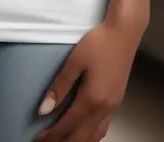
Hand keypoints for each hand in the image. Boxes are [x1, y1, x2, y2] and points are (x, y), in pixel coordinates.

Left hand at [34, 18, 142, 140]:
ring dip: (77, 141)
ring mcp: (113, 107)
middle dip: (62, 141)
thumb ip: (59, 86)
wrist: (124, 33)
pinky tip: (83, 133)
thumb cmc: (98, 43)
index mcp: (92, 99)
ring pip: (94, 136)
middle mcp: (104, 109)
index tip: (38, 139)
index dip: (52, 135)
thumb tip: (44, 109)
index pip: (68, 125)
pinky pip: (102, 128)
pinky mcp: (116, 103)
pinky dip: (90, 136)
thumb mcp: (74, 61)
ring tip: (62, 140)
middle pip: (81, 136)